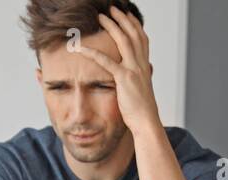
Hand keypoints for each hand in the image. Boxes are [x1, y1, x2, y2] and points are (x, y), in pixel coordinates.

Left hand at [72, 8, 160, 131]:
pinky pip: (106, 62)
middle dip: (122, 19)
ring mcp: (134, 69)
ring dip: (111, 26)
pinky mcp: (124, 79)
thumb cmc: (141, 109)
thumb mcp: (140, 89)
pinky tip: (82, 47)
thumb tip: (137, 74)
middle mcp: (141, 64)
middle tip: (112, 9)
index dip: (134, 24)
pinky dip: (92, 53)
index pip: (141, 38)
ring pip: (123, 40)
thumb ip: (138, 78)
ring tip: (101, 17)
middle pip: (133, 34)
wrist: (146, 121)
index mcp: (145, 65)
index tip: (127, 15)